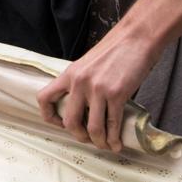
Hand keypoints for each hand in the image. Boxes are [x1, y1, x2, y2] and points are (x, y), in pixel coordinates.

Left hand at [36, 24, 161, 151]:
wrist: (137, 37)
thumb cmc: (116, 49)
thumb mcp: (89, 63)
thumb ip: (81, 81)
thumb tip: (83, 105)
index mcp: (69, 74)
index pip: (44, 98)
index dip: (48, 116)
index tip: (59, 124)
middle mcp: (79, 83)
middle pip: (69, 121)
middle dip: (78, 136)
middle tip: (87, 139)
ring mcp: (97, 89)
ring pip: (92, 128)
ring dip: (98, 142)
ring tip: (105, 145)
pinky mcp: (117, 94)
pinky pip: (111, 125)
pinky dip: (114, 139)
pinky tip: (117, 144)